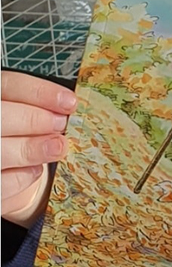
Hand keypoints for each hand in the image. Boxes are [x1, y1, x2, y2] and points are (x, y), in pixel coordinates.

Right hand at [1, 71, 76, 226]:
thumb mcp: (33, 113)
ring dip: (33, 149)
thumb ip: (44, 107)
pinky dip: (24, 175)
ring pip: (1, 150)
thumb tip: (70, 107)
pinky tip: (37, 169)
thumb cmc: (25, 132)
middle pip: (1, 117)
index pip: (10, 85)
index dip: (40, 92)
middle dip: (35, 120)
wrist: (11, 169)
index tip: (70, 102)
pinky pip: (4, 181)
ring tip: (58, 147)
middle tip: (62, 125)